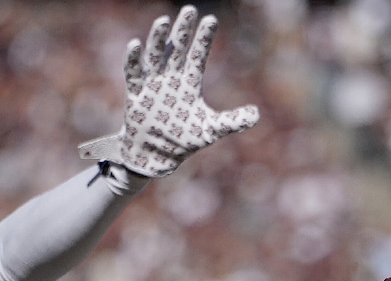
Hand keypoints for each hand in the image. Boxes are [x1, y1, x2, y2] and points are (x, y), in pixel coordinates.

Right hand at [78, 5, 259, 176]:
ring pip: (155, 55)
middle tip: (189, 10)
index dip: (203, 38)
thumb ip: (232, 121)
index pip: (198, 55)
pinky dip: (134, 59)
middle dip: (183, 30)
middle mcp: (170, 77)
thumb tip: (256, 114)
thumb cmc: (184, 140)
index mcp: (189, 82)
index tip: (211, 19)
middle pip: (177, 48)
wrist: (157, 155)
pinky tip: (136, 44)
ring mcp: (152, 83)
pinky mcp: (136, 93)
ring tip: (163, 20)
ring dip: (159, 39)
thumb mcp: (211, 130)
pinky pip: (133, 73)